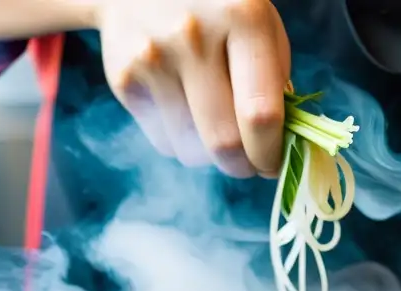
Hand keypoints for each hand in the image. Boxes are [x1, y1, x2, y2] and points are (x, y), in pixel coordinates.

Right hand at [95, 0, 290, 177]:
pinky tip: (182, 107)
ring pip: (190, 151)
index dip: (270, 154)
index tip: (273, 165)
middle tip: (248, 163)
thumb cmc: (216, 9)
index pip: (260, 114)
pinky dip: (181, 140)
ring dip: (209, 155)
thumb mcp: (259, 25)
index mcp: (243, 19)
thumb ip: (274, 80)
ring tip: (212, 124)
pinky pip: (163, 143)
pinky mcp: (124, 78)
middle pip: (224, 143)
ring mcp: (153, 58)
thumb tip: (276, 146)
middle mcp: (194, 37)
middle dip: (242, 165)